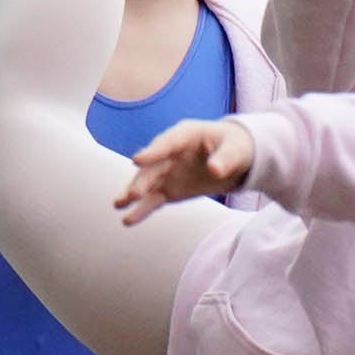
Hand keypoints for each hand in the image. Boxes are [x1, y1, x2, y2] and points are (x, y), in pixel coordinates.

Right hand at [116, 117, 254, 222]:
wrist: (235, 158)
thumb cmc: (235, 147)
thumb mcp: (235, 150)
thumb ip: (225, 158)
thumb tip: (215, 170)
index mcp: (185, 135)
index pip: (166, 143)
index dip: (152, 152)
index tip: (136, 160)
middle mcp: (169, 153)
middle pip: (153, 166)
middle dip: (142, 180)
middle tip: (134, 194)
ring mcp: (167, 171)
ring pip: (147, 183)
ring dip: (133, 194)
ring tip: (119, 205)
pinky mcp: (169, 189)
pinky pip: (153, 200)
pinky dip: (142, 209)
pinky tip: (128, 219)